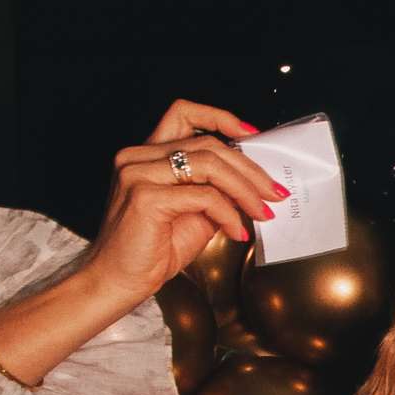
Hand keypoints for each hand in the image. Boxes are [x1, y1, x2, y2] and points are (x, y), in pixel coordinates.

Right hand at [85, 99, 281, 303]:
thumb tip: (254, 182)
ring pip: (209, 165)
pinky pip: (204, 196)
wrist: (120, 281)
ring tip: (263, 212)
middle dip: (250, 169)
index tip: (253, 134)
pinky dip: (228, 214)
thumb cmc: (154, 249)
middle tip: (274, 192)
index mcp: (147, 155)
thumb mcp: (195, 213)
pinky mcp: (145, 197)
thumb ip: (217, 190)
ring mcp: (137, 174)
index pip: (183, 114)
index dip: (220, 117)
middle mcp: (137, 157)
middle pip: (208, 144)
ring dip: (245, 190)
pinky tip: (236, 231)